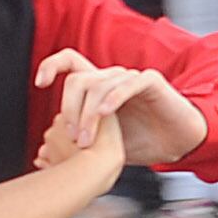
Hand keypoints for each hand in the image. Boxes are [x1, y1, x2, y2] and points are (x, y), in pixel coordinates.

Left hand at [33, 49, 204, 168]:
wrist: (177, 143)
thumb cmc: (142, 141)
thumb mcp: (101, 143)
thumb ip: (76, 142)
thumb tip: (42, 154)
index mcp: (99, 86)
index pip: (70, 62)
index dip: (51, 66)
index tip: (39, 84)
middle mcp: (112, 78)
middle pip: (78, 79)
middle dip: (69, 108)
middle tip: (72, 137)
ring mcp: (130, 78)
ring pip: (98, 85)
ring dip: (87, 115)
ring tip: (86, 141)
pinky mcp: (150, 82)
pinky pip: (127, 84)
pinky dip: (113, 99)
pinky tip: (104, 114)